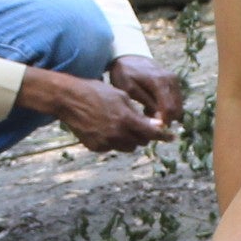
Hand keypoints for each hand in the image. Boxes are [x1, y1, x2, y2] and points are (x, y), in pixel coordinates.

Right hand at [21, 68, 166, 151]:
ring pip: (128, 147)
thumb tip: (156, 127)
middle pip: (141, 142)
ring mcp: (105, 143)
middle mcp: (116, 134)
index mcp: (125, 119)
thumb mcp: (121, 96)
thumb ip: (138, 113)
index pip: (151, 133)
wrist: (69, 100)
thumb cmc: (96, 92)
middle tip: (141, 126)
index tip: (172, 137)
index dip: (164, 136)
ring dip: (130, 139)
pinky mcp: (96, 147)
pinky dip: (114, 140)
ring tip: (121, 125)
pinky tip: (106, 127)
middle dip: (144, 135)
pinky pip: (112, 147)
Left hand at [107, 54, 183, 125]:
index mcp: (159, 81)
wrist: (129, 57)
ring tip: (148, 111)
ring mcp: (174, 80)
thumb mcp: (130, 89)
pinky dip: (167, 107)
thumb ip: (146, 103)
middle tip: (148, 120)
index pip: (169, 108)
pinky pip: (176, 101)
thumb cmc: (125, 73)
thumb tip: (160, 119)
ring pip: (178, 106)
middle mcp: (171, 80)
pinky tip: (153, 106)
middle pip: (177, 109)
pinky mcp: (174, 81)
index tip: (152, 128)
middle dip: (165, 119)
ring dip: (166, 114)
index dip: (163, 122)